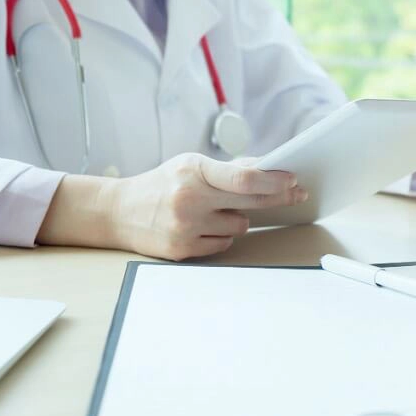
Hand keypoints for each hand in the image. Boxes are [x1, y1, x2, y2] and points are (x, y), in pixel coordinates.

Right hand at [37, 153, 307, 260]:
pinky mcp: (183, 250)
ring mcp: (186, 227)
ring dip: (237, 218)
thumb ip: (228, 168)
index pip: (244, 178)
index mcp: (193, 170)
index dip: (274, 181)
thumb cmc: (163, 184)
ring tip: (212, 210)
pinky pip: (223, 245)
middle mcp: (189, 198)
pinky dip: (220, 236)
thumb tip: (268, 169)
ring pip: (240, 226)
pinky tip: (201, 226)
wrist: (119, 211)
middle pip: (250, 202)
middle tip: (296, 193)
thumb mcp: (191, 165)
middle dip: (278, 198)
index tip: (294, 180)